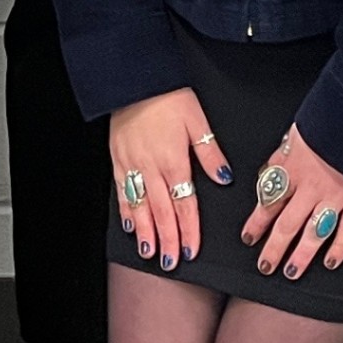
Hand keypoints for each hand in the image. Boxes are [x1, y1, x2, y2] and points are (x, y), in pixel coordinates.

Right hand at [107, 91, 230, 270]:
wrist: (135, 80)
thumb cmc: (169, 97)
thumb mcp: (197, 121)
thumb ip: (210, 153)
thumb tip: (225, 178)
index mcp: (174, 160)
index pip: (184, 204)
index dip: (189, 230)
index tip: (192, 250)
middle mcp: (151, 168)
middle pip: (161, 211)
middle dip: (167, 240)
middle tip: (171, 263)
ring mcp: (131, 165)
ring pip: (139, 206)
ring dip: (146, 232)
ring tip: (150, 252)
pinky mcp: (117, 159)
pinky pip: (121, 191)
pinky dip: (126, 211)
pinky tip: (131, 225)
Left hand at [242, 124, 342, 278]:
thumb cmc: (328, 120)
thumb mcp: (294, 133)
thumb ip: (281, 156)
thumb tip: (268, 172)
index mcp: (293, 169)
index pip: (269, 202)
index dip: (257, 222)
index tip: (248, 237)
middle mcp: (310, 188)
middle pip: (287, 224)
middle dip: (274, 248)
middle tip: (265, 265)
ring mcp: (335, 197)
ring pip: (313, 234)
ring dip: (300, 256)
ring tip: (291, 272)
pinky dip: (340, 249)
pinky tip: (330, 262)